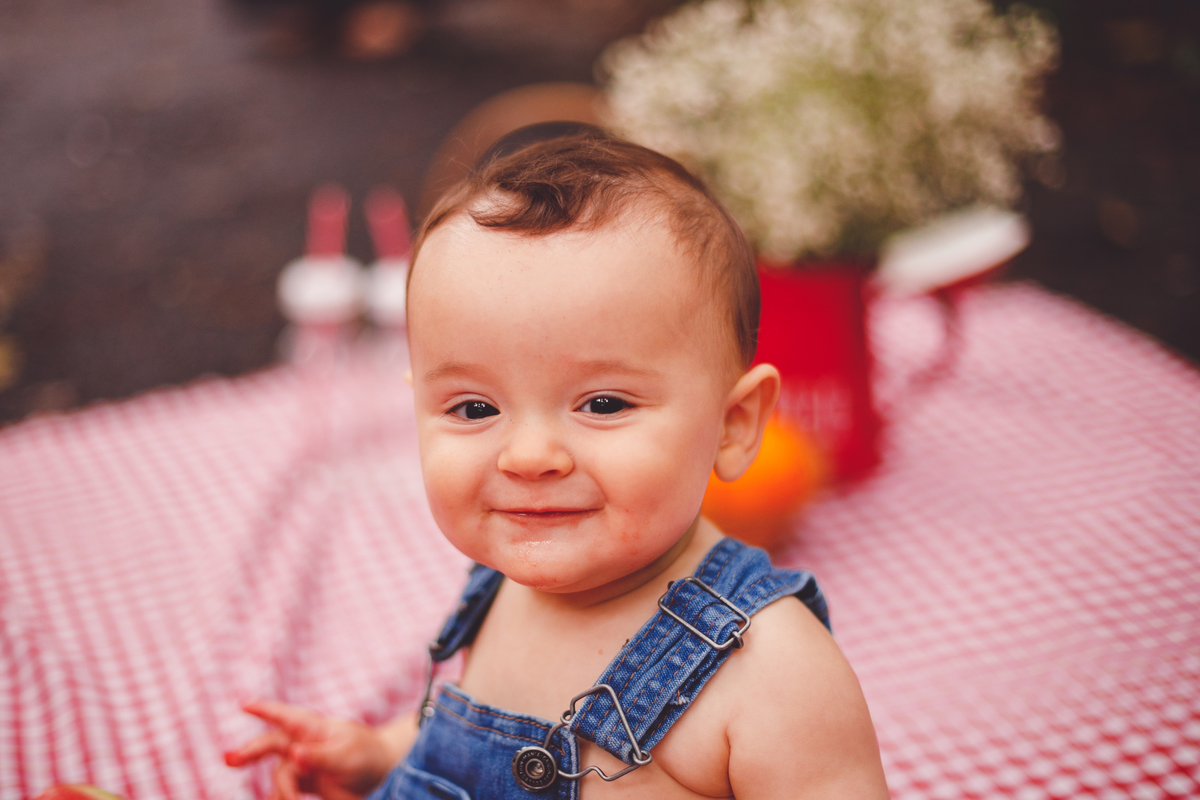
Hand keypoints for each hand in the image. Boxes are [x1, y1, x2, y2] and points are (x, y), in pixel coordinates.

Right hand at [224, 701, 413, 799]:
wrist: (383, 775)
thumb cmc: (367, 756)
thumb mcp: (346, 755)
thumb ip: (319, 755)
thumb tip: (293, 754)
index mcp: (314, 729)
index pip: (286, 717)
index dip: (265, 710)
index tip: (244, 704)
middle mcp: (304, 745)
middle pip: (271, 745)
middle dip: (249, 752)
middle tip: (229, 760)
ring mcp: (304, 766)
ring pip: (280, 778)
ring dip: (281, 792)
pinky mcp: (306, 786)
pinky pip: (286, 792)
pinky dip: (282, 798)